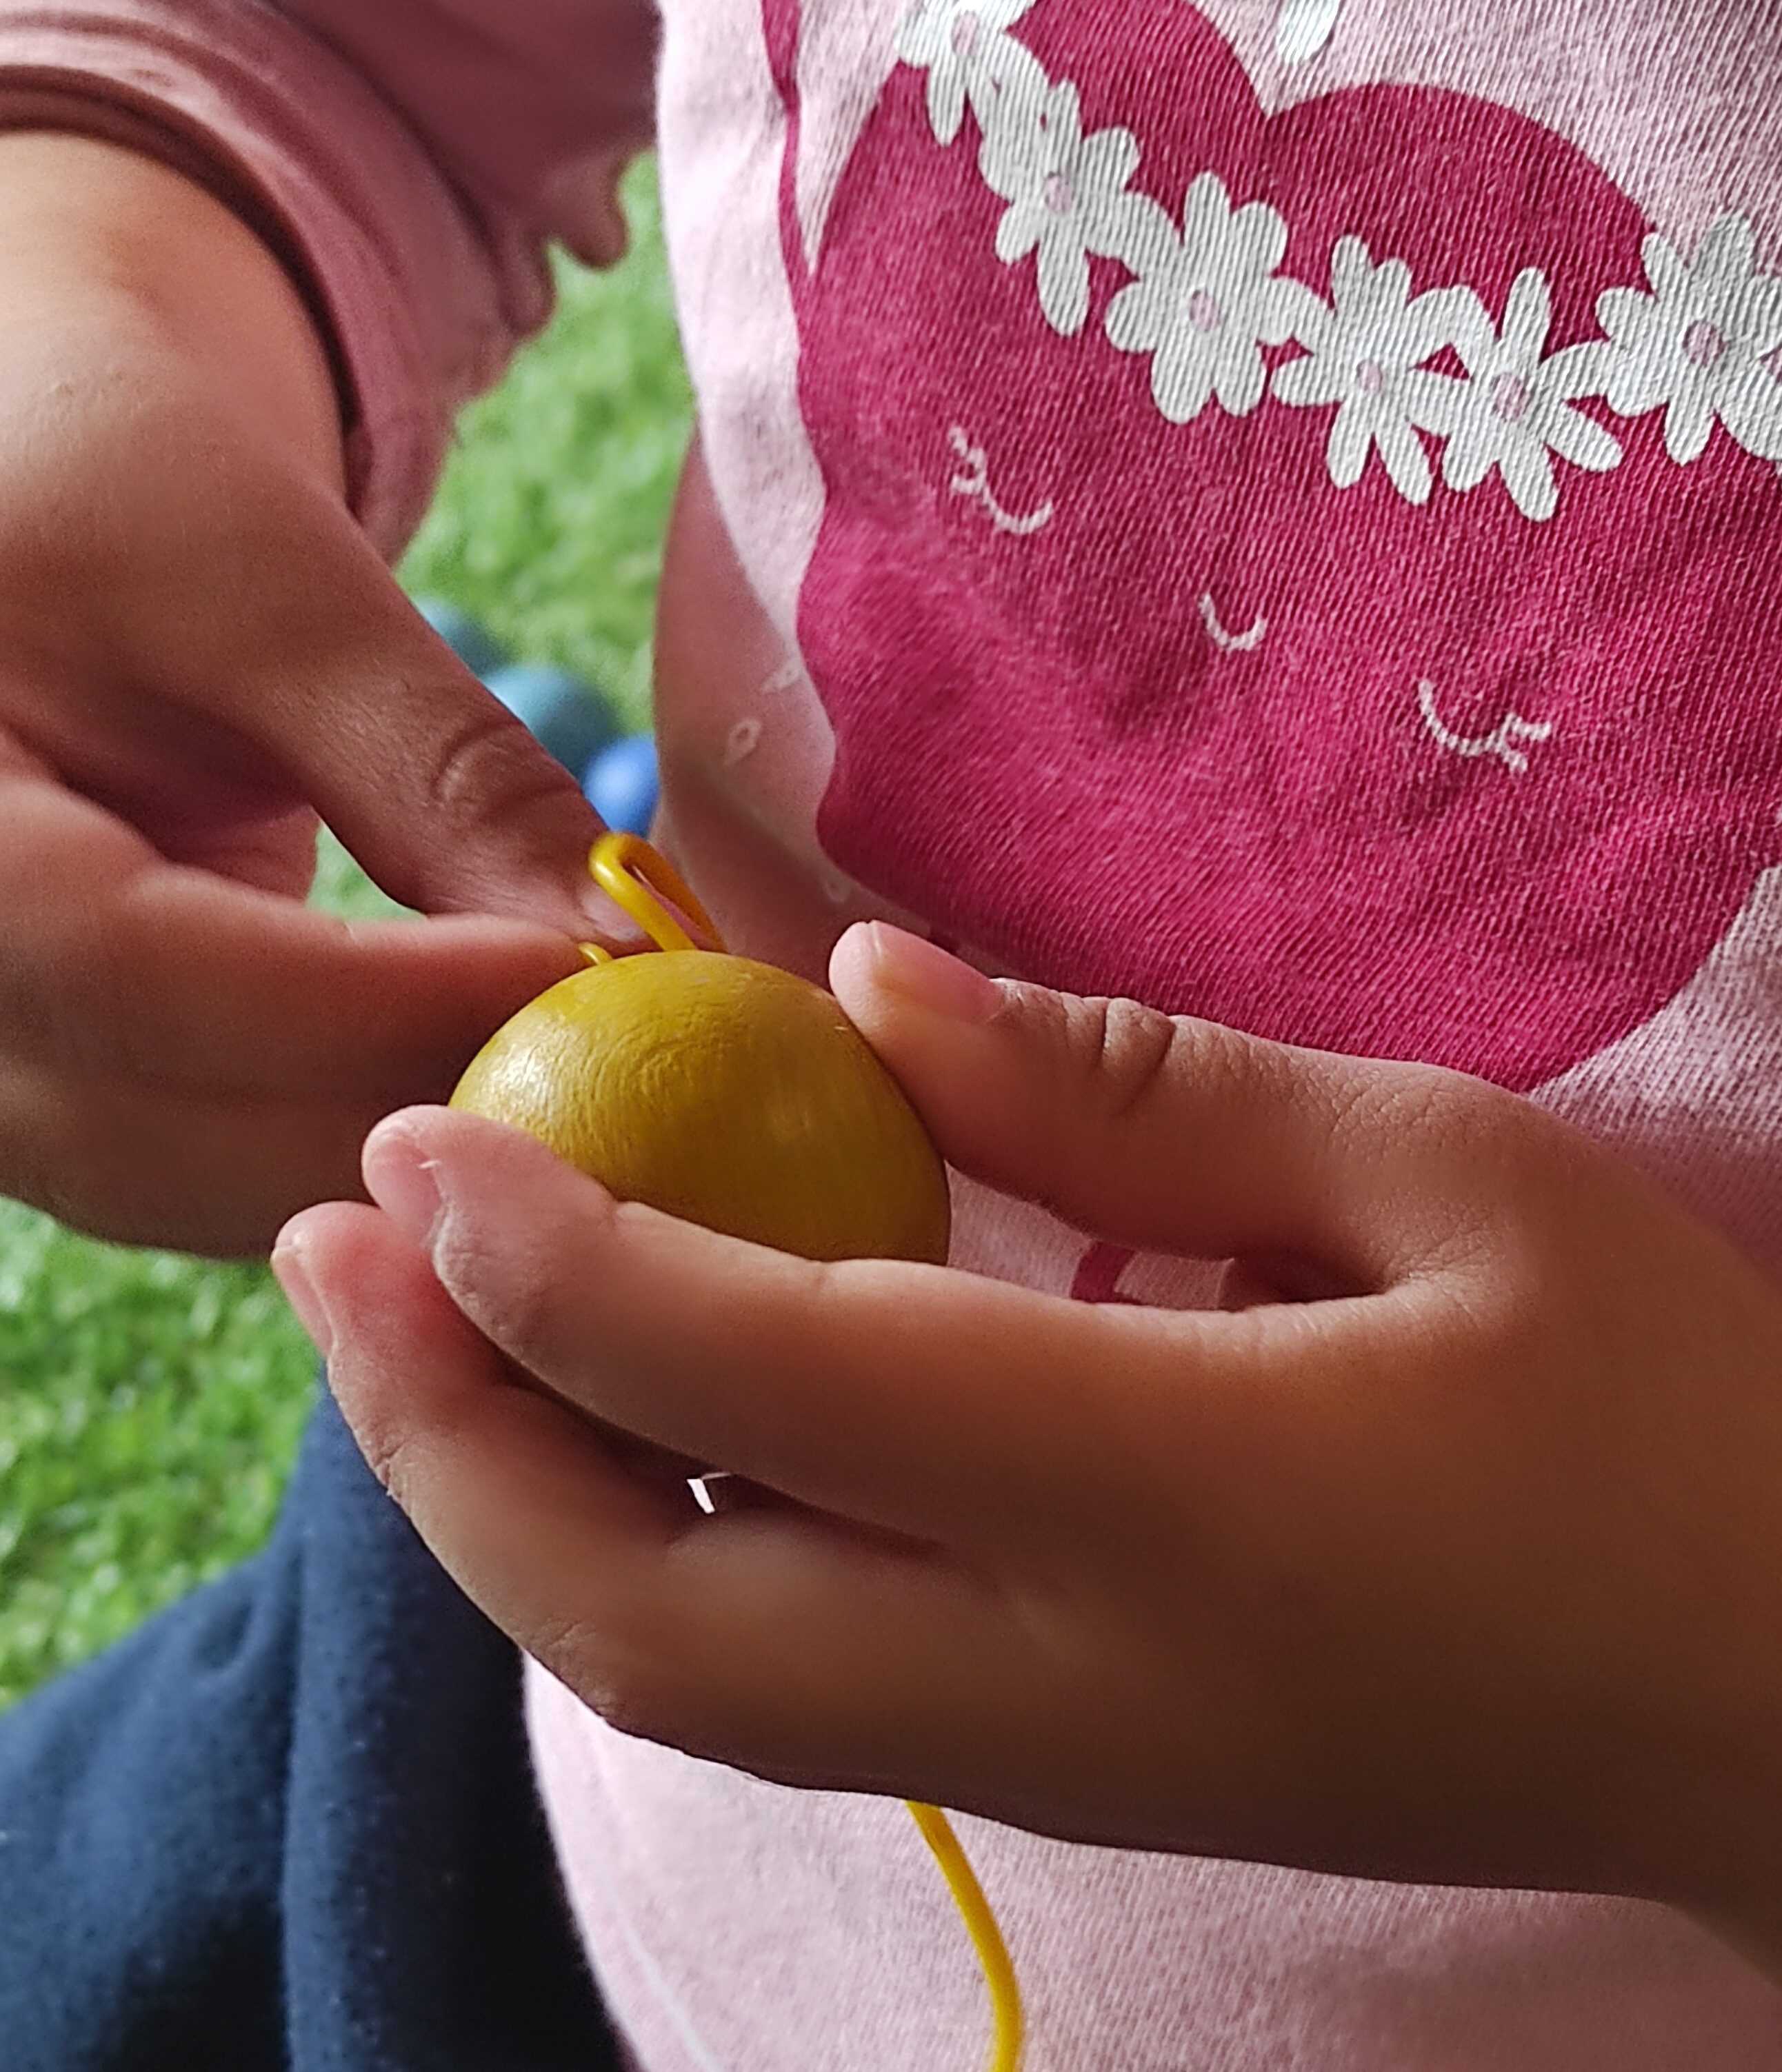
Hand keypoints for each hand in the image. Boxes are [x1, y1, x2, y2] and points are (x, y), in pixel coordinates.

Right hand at [0, 135, 611, 1251]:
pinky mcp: (63, 1083)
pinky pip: (215, 1167)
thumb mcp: (272, 590)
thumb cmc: (116, 489)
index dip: (384, 1004)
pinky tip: (508, 1101)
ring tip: (597, 1097)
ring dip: (410, 1161)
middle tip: (638, 1080)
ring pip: (195, 1188)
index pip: (139, 974)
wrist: (30, 497)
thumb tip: (633, 957)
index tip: (597, 990)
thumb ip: (444, 779)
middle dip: (422, 1119)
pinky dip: (366, 1149)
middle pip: (163, 1133)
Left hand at [277, 922, 1781, 1968]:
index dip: (558, 1262)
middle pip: (646, 1614)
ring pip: (676, 1678)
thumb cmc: (1655, 1410)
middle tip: (325, 1247)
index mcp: (1170, 1496)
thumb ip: (1135, 1091)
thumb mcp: (1438, 1174)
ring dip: (507, 1504)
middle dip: (443, 1436)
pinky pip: (767, 1686)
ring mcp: (1046, 1761)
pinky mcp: (1058, 1776)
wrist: (1773, 1696)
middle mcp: (1060, 1673)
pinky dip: (630, 1554)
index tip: (414, 1140)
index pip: (776, 1386)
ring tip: (409, 1325)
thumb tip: (872, 1003)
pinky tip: (604, 1415)